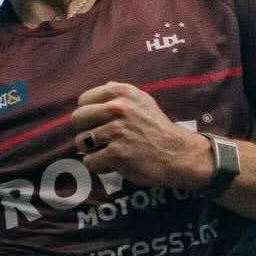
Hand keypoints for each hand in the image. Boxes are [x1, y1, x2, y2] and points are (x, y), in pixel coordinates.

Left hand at [70, 81, 214, 188]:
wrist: (178, 154)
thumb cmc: (158, 129)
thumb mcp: (143, 101)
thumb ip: (120, 94)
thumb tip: (100, 89)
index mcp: (122, 93)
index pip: (83, 100)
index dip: (87, 114)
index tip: (98, 123)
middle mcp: (118, 108)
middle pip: (77, 119)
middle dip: (85, 131)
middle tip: (99, 140)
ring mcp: (117, 131)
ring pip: (81, 142)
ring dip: (92, 151)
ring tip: (109, 151)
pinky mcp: (116, 153)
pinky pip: (90, 161)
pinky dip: (99, 166)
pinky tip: (114, 163)